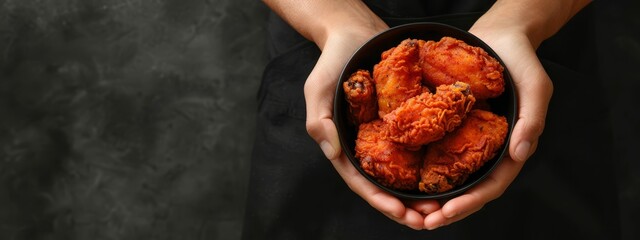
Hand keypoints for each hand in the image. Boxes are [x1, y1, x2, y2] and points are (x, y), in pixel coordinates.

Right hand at [303, 13, 444, 229]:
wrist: (354, 32)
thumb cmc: (332, 61)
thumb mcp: (318, 90)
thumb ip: (320, 123)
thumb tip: (334, 154)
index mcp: (344, 147)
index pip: (363, 184)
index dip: (383, 203)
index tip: (404, 215)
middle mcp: (365, 146)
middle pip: (387, 186)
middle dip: (407, 207)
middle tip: (433, 218)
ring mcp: (383, 135)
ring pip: (404, 173)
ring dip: (421, 193)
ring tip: (444, 205)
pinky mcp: (400, 122)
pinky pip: (416, 147)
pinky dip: (429, 164)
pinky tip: (449, 173)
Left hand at [420, 23, 553, 229]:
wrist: (500, 35)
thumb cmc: (521, 59)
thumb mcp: (535, 87)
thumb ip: (532, 120)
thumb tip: (520, 155)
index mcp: (512, 147)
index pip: (491, 186)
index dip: (469, 203)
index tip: (445, 214)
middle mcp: (490, 149)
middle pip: (469, 190)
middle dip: (447, 210)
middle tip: (422, 221)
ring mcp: (472, 139)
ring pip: (452, 177)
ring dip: (434, 197)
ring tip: (410, 210)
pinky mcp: (454, 127)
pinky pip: (440, 153)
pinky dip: (425, 170)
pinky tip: (406, 178)